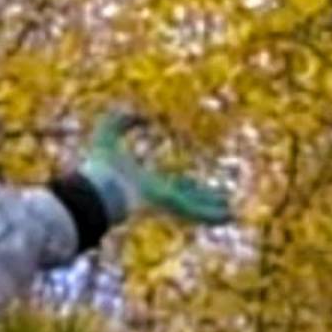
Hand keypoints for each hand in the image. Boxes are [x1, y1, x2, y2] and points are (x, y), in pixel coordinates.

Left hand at [79, 112, 233, 231]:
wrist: (97, 189)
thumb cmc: (100, 165)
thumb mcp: (109, 132)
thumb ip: (123, 119)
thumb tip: (145, 115)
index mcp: (147, 182)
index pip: (172, 184)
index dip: (185, 184)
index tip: (195, 184)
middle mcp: (159, 195)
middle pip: (188, 197)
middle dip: (205, 198)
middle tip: (222, 198)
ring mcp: (166, 203)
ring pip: (196, 207)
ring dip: (214, 208)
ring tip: (234, 211)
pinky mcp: (171, 207)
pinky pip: (197, 212)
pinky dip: (214, 215)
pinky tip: (232, 216)